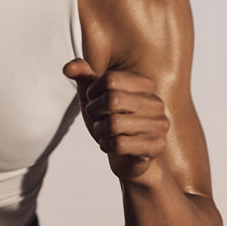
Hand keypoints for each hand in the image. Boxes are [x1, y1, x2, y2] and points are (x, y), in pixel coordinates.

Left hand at [64, 59, 168, 181]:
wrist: (127, 158)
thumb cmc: (111, 121)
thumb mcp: (95, 97)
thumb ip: (83, 77)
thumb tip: (67, 68)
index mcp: (144, 83)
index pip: (110, 78)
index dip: (93, 91)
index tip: (94, 100)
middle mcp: (155, 102)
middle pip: (112, 99)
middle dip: (95, 111)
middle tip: (96, 118)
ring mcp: (159, 125)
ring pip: (114, 123)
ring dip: (100, 130)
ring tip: (103, 132)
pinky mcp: (155, 147)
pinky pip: (119, 144)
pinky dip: (106, 145)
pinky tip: (110, 145)